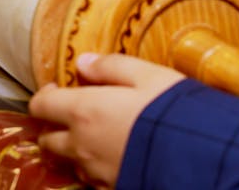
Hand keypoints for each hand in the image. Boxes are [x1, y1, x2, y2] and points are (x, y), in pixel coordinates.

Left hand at [28, 53, 184, 188]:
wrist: (196, 154)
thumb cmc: (172, 109)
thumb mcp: (149, 75)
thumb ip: (112, 66)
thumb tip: (85, 61)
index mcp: (85, 110)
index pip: (41, 105)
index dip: (45, 95)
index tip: (59, 89)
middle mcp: (81, 144)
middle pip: (47, 139)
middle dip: (55, 125)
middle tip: (75, 112)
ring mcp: (94, 170)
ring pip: (69, 159)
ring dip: (76, 146)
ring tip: (99, 133)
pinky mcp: (110, 185)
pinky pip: (91, 176)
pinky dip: (95, 164)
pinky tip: (116, 152)